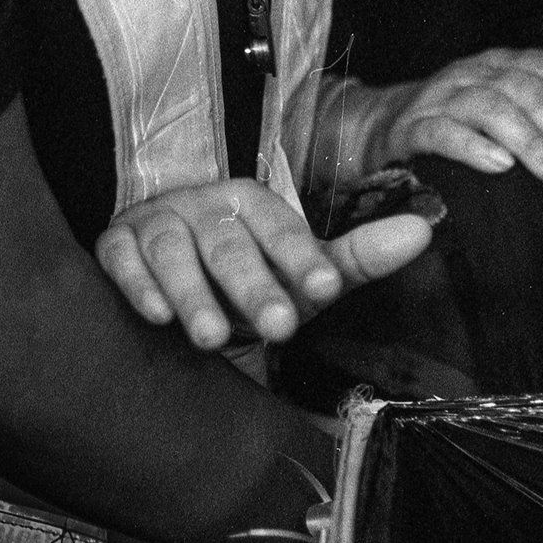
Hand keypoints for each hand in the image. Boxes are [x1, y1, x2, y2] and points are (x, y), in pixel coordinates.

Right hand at [96, 178, 431, 349]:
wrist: (173, 276)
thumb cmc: (249, 273)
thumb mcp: (304, 270)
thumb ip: (360, 256)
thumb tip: (425, 231)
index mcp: (256, 205)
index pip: (283, 231)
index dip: (303, 259)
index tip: (326, 289)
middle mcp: (207, 208)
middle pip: (231, 248)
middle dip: (254, 288)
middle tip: (278, 327)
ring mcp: (160, 224)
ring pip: (175, 254)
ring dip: (191, 293)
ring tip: (209, 336)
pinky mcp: (117, 246)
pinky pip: (121, 262)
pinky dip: (136, 286)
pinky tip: (154, 315)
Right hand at [317, 50, 542, 187]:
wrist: (374, 132)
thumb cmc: (455, 130)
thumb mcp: (503, 117)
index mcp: (500, 65)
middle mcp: (473, 73)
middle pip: (527, 88)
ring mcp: (440, 98)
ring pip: (491, 106)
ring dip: (530, 139)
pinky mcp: (410, 129)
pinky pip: (443, 132)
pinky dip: (473, 146)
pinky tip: (499, 165)